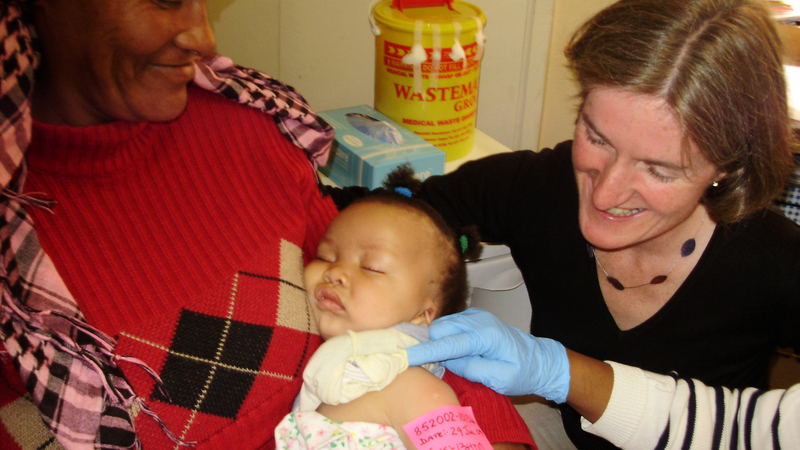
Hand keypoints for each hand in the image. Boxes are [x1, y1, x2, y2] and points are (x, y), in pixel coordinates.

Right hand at [406, 308, 569, 401]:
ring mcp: (475, 318)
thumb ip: (471, 368)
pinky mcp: (473, 320)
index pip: (447, 342)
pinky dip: (441, 338)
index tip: (404, 356)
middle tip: (417, 364)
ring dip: (433, 341)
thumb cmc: (523, 372)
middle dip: (426, 344)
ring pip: (442, 326)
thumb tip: (447, 360)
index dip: (424, 351)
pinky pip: (449, 326)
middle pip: (439, 329)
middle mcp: (478, 320)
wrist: (540, 360)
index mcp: (486, 335)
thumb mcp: (499, 378)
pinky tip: (442, 352)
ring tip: (429, 360)